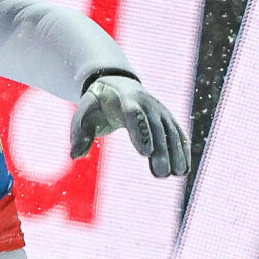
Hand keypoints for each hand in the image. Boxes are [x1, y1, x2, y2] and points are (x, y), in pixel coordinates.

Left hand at [71, 74, 188, 178]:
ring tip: (176, 174)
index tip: (146, 154)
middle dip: (161, 150)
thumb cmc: (97, 104)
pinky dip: (182, 150)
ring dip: (175, 153)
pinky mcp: (167, 119)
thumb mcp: (84, 114)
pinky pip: (177, 134)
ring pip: (170, 131)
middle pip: (156, 127)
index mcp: (125, 99)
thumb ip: (79, 133)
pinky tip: (184, 169)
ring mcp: (160, 110)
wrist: (117, 84)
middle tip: (161, 173)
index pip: (134, 114)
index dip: (141, 133)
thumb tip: (74, 155)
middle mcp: (147, 103)